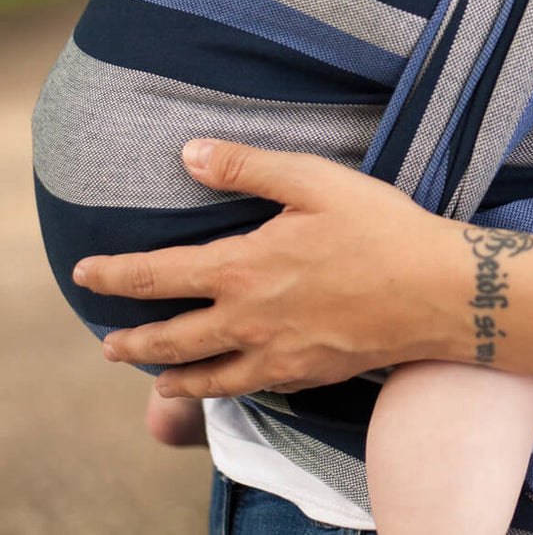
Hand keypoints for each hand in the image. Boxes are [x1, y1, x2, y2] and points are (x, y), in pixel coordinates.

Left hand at [72, 140, 461, 398]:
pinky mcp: (306, 373)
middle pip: (170, 339)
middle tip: (108, 344)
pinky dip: (224, 389)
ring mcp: (277, 355)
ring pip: (205, 376)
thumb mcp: (314, 180)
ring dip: (170, 376)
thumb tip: (188, 153)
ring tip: (153, 378)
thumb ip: (247, 167)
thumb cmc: (379, 228)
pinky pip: (250, 389)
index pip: (158, 275)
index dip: (115, 275)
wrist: (436, 291)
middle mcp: (249, 320)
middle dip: (132, 340)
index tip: (86, 274)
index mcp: (244, 267)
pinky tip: (227, 384)